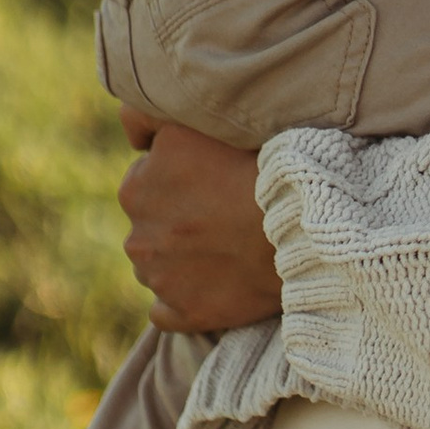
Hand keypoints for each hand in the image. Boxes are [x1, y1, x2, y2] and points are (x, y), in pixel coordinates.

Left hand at [118, 116, 284, 331]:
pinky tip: (214, 284)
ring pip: (160, 264)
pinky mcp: (182, 312)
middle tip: (226, 211)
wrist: (299, 225)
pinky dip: (185, 299)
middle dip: (179, 218)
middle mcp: (137, 236)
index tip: (213, 177)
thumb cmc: (256, 166)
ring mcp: (159, 280)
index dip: (182, 174)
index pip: (148, 177)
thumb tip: (130, 137)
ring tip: (229, 245)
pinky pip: (168, 309)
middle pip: (153, 223)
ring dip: (184, 257)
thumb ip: (144, 116)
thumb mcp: (193, 121)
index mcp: (134, 188)